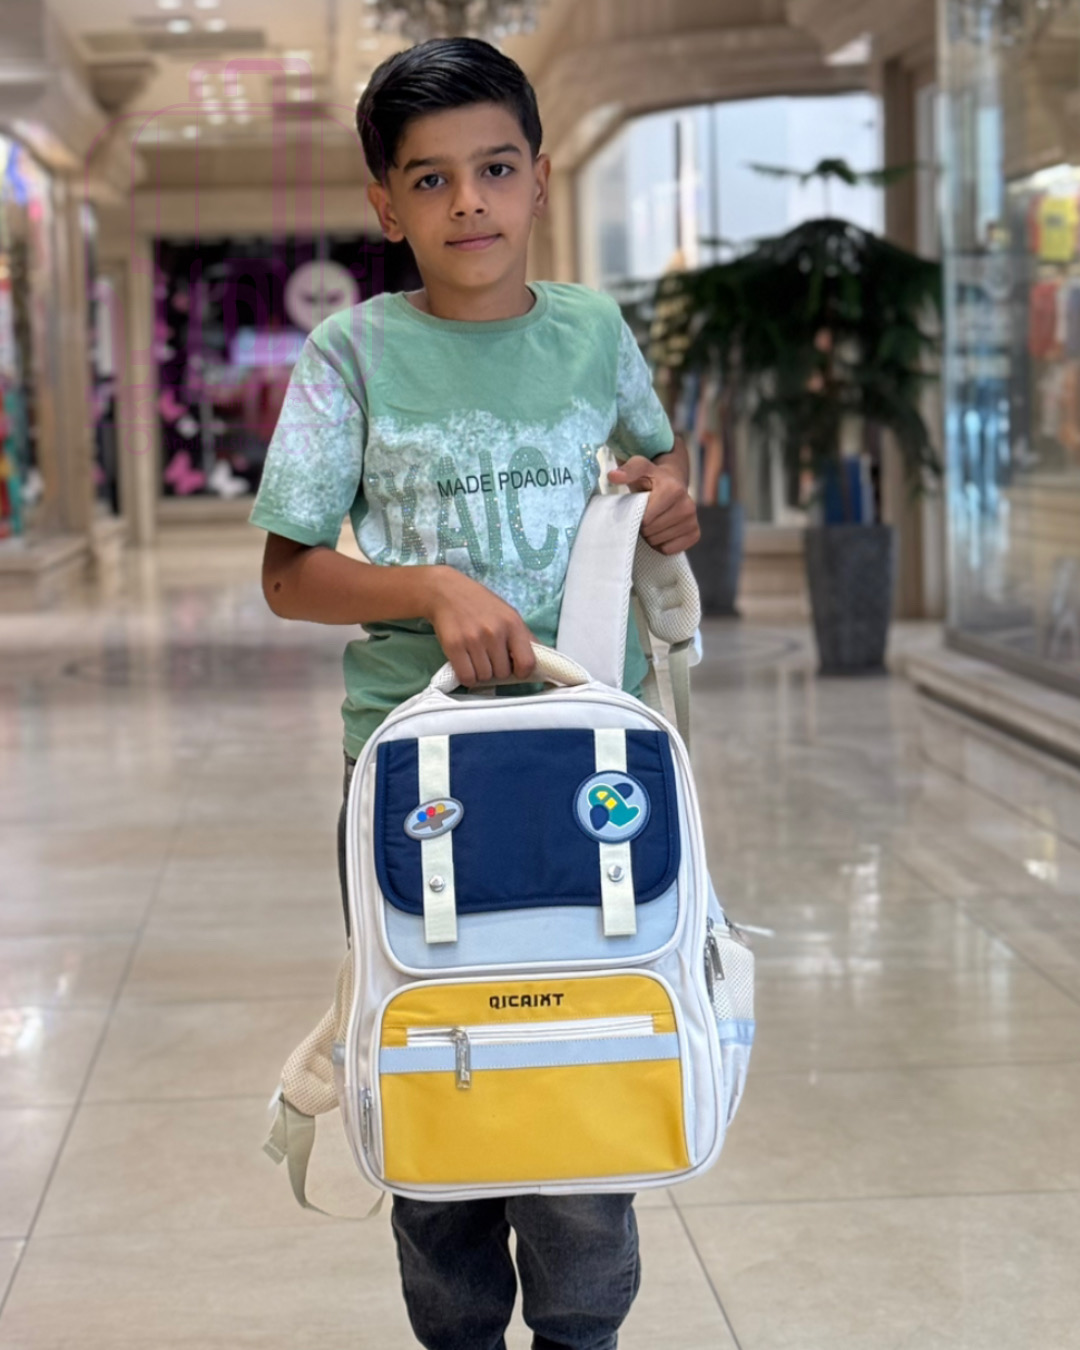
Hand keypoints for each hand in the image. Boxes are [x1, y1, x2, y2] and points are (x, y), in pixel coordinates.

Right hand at [425, 568, 536, 687]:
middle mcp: (494, 632)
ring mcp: (473, 640)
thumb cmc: (480, 604)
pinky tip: (466, 664)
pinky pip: (467, 677)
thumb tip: (542, 659)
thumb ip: (524, 637)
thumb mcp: (508, 614)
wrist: (446, 592)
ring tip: (476, 657)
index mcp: (513, 624)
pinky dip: (467, 677)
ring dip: (481, 673)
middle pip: (503, 673)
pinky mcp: (454, 646)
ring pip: (485, 677)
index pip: (527, 663)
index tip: (515, 669)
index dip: (522, 671)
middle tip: (490, 657)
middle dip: (497, 670)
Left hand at [607, 456, 700, 554]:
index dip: (636, 515)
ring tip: (653, 521)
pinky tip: (661, 530)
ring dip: (650, 536)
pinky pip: (668, 550)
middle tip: (645, 515)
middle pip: (651, 532)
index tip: (639, 506)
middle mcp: (688, 506)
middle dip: (643, 526)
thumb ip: (628, 471)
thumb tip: (613, 476)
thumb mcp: (640, 468)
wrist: (673, 484)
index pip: (645, 519)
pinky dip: (661, 544)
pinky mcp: (695, 534)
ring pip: (658, 542)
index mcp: (674, 490)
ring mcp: (693, 522)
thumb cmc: (652, 479)